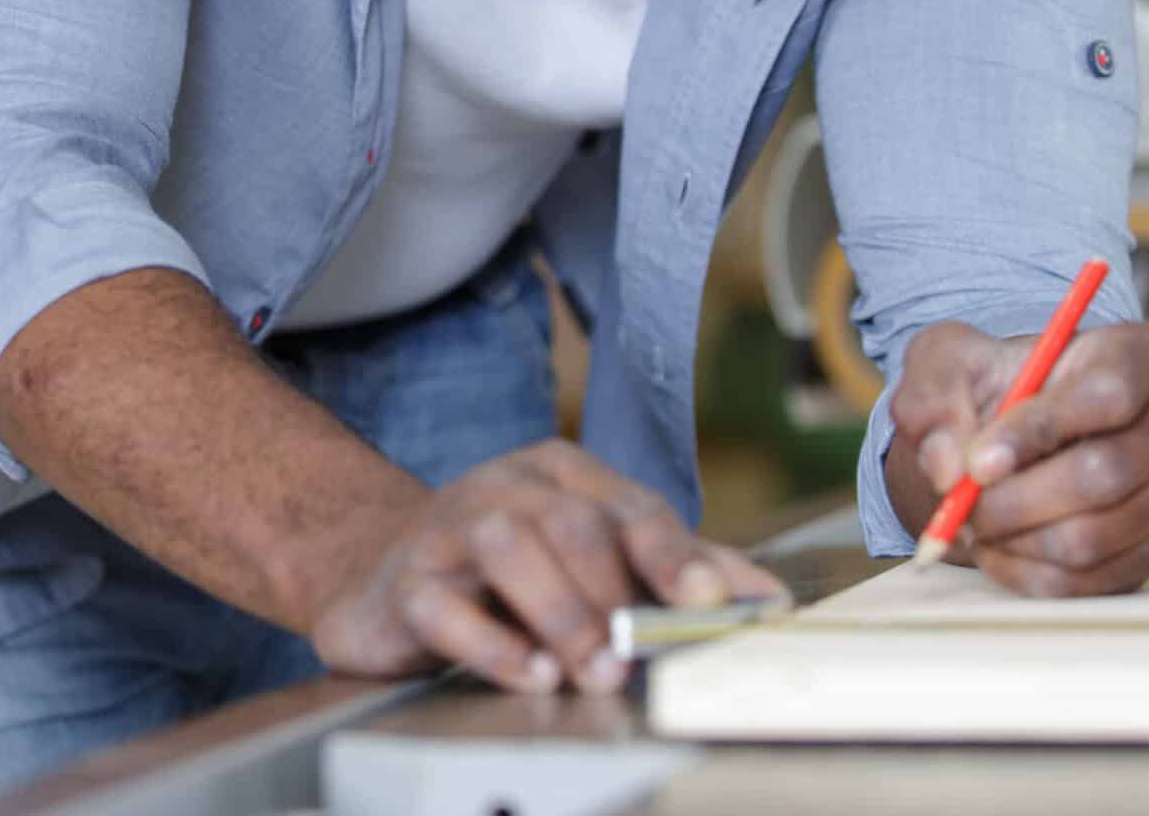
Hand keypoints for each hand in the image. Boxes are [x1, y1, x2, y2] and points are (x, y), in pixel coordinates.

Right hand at [307, 439, 786, 694]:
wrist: (381, 567)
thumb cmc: (506, 563)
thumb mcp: (592, 551)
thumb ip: (673, 569)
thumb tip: (766, 599)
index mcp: (561, 475)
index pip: (629, 506)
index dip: (673, 552)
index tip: (706, 597)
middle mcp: (506, 489)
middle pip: (570, 523)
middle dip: (611, 594)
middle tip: (634, 656)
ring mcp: (450, 531)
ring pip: (506, 547)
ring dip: (558, 613)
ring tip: (589, 669)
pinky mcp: (406, 583)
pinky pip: (443, 606)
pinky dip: (490, 644)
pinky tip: (527, 673)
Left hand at [887, 320, 1148, 595]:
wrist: (1026, 424)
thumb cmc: (994, 381)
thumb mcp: (949, 361)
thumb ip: (934, 398)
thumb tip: (948, 467)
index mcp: (1147, 353)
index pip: (1108, 395)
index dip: (1037, 432)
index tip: (978, 462)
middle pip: (1108, 474)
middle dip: (1018, 498)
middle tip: (962, 504)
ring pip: (1098, 535)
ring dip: (1018, 539)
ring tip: (972, 522)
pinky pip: (1096, 581)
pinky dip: (1032, 574)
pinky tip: (996, 550)